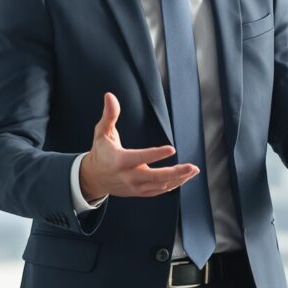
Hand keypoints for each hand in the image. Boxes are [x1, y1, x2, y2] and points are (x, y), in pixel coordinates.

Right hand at [77, 92, 200, 200]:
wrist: (94, 177)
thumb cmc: (101, 151)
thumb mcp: (102, 132)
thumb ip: (109, 115)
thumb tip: (110, 96)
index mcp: (120, 160)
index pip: (140, 157)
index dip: (156, 154)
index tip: (171, 148)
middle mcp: (128, 176)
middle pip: (155, 177)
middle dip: (176, 172)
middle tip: (192, 166)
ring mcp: (135, 186)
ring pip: (160, 186)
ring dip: (179, 179)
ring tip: (193, 170)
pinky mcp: (139, 192)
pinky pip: (158, 191)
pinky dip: (172, 185)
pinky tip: (183, 178)